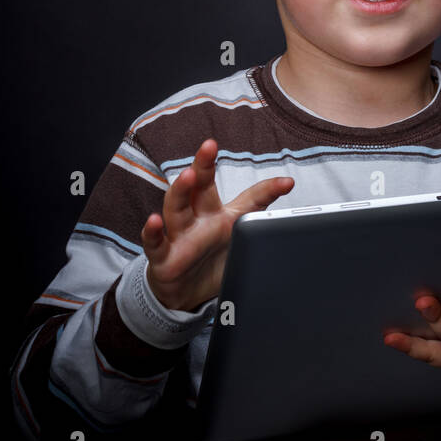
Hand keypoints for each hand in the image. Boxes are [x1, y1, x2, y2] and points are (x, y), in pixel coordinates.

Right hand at [140, 139, 294, 312]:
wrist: (184, 293)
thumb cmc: (210, 254)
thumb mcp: (237, 233)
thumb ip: (258, 209)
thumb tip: (288, 187)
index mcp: (219, 212)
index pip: (245, 196)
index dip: (266, 189)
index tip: (286, 183)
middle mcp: (198, 219)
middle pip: (199, 187)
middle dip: (203, 166)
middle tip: (210, 146)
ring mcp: (179, 236)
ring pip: (176, 208)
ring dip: (180, 191)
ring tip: (187, 176)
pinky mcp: (163, 257)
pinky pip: (155, 243)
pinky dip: (153, 232)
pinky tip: (154, 221)